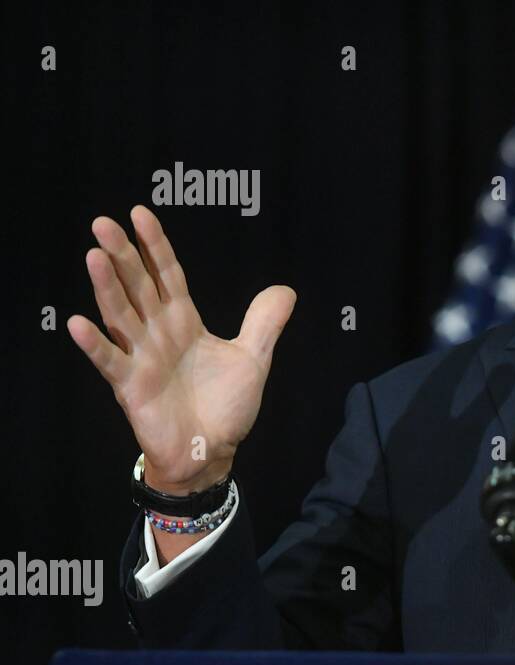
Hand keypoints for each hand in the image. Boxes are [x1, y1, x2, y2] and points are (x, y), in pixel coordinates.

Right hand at [67, 205, 295, 493]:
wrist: (211, 450)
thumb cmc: (225, 407)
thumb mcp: (253, 359)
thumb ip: (265, 323)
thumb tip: (286, 289)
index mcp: (184, 322)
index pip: (167, 275)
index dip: (156, 245)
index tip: (140, 213)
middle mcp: (158, 334)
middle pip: (138, 286)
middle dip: (123, 255)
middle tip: (104, 222)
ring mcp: (142, 358)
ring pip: (120, 315)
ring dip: (106, 287)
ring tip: (94, 255)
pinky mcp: (132, 387)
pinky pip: (110, 361)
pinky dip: (95, 344)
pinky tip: (79, 323)